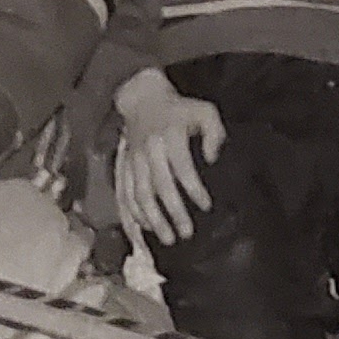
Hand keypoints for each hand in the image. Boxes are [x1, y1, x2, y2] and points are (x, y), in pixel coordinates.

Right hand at [111, 71, 225, 245]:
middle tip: (186, 233)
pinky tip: (142, 231)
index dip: (194, 189)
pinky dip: (131, 214)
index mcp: (170, 136)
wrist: (143, 99)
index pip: (182, 168)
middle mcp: (149, 150)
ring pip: (139, 194)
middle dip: (173, 213)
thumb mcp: (204, 111)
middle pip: (159, 187)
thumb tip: (213, 158)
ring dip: (152, 219)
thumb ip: (214, 132)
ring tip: (167, 239)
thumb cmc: (180, 109)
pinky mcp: (123, 167)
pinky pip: (123, 194)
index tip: (206, 206)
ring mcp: (133, 160)